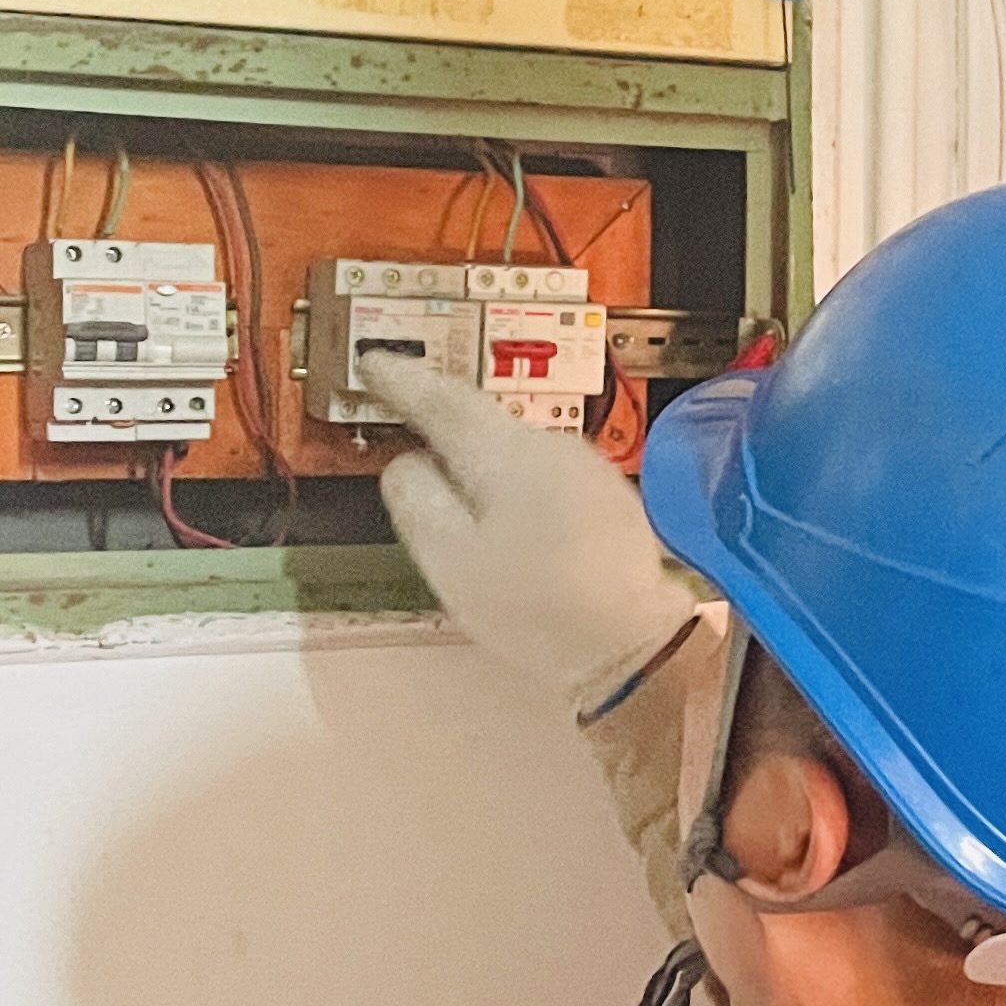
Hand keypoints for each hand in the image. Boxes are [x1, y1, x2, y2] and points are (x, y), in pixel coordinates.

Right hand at [350, 361, 696, 712]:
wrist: (631, 643)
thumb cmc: (536, 608)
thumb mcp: (452, 561)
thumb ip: (418, 502)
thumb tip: (406, 464)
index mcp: (504, 455)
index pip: (442, 399)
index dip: (402, 379)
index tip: (374, 362)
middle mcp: (550, 446)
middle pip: (482, 417)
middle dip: (439, 411)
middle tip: (400, 403)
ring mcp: (586, 467)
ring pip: (515, 445)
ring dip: (478, 448)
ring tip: (446, 463)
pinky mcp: (607, 495)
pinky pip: (544, 469)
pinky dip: (513, 476)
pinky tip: (504, 506)